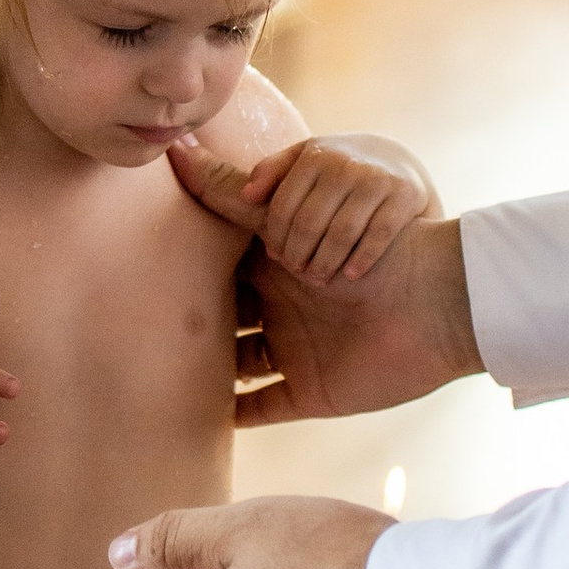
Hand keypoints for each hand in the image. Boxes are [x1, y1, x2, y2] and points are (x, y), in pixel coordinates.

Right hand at [166, 156, 481, 420]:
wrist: (432, 303)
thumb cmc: (364, 249)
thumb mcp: (288, 217)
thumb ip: (230, 192)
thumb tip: (174, 148)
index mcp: (277, 265)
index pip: (220, 271)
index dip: (185, 274)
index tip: (136, 273)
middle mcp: (284, 308)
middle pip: (226, 320)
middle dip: (189, 327)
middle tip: (136, 333)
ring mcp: (296, 351)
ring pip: (238, 365)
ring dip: (206, 373)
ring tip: (154, 379)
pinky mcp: (312, 390)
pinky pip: (264, 408)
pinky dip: (236, 415)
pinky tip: (197, 421)